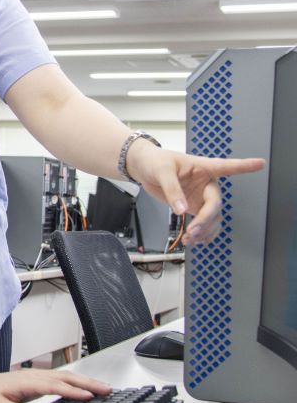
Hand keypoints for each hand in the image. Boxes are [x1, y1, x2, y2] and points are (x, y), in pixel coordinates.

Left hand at [0, 370, 111, 402]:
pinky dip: (77, 383)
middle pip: (66, 378)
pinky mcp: (36, 381)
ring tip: (104, 389)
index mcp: (26, 381)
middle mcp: (33, 376)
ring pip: (66, 377)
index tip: (90, 397)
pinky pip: (61, 379)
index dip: (73, 392)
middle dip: (88, 384)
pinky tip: (85, 388)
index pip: (55, 386)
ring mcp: (36, 377)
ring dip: (86, 382)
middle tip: (108, 390)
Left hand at [126, 141, 263, 244]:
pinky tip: (194, 240)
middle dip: (206, 220)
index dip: (244, 166)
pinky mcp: (193, 206)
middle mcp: (206, 183)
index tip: (260, 163)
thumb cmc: (154, 161)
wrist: (143, 168)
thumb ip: (172, 190)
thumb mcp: (162, 171)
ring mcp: (200, 196)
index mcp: (202, 167)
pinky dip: (201, 234)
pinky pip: (204, 222)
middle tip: (193, 231)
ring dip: (204, 231)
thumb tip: (182, 210)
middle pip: (215, 204)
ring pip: (212, 217)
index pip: (226, 166)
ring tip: (190, 240)